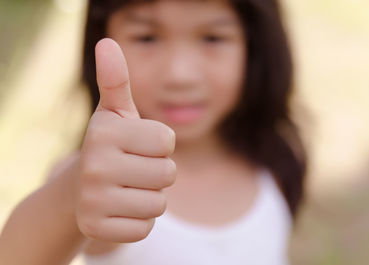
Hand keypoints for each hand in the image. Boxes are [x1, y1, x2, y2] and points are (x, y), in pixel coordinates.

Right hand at [75, 38, 175, 242]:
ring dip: (150, 197)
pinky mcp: (96, 229)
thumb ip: (116, 81)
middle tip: (133, 170)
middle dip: (158, 172)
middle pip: (168, 174)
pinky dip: (139, 220)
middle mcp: (94, 166)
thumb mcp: (114, 113)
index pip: (167, 142)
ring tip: (127, 188)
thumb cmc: (109, 146)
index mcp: (104, 133)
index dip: (160, 145)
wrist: (78, 189)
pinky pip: (145, 227)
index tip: (139, 146)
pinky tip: (120, 209)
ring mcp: (93, 201)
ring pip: (159, 203)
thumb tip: (107, 43)